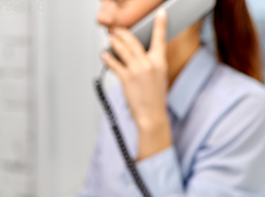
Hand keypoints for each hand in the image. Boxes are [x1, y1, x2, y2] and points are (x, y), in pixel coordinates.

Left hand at [102, 9, 172, 159]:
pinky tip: (104, 55)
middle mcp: (148, 63)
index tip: (160, 14)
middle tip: (117, 29)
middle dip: (123, 33)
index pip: (160, 39)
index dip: (160, 24)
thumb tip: (139, 56)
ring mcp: (137, 70)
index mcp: (160, 62)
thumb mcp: (159, 78)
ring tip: (110, 38)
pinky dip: (108, 58)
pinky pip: (114, 64)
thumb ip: (151, 64)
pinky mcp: (126, 78)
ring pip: (122, 49)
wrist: (152, 116)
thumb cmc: (156, 100)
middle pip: (133, 41)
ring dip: (114, 42)